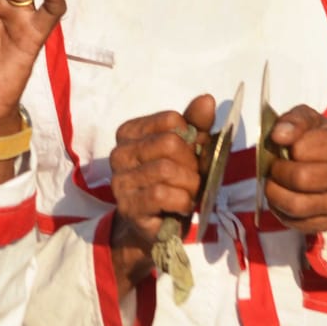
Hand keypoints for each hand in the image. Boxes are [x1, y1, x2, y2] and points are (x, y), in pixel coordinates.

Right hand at [108, 94, 214, 290]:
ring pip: (167, 170)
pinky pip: (161, 194)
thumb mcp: (189, 151)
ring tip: (189, 194)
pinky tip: (182, 206)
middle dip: (192, 164)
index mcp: (130, 132)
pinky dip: (182, 201)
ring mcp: (120, 180)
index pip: (171, 120)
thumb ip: (196, 125)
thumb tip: (207, 99)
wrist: (159, 226)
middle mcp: (119, 152)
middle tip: (193, 179)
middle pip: (170, 143)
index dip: (192, 139)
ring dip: (190, 185)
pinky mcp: (128, 205)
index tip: (191, 155)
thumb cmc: (174, 183)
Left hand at [264, 105, 326, 240]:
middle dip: (277, 171)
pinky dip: (281, 211)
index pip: (302, 149)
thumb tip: (278, 136)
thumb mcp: (312, 121)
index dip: (285, 147)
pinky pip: (297, 223)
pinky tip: (281, 198)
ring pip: (296, 206)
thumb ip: (295, 120)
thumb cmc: (323, 141)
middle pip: (300, 179)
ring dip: (275, 193)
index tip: (284, 145)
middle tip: (275, 166)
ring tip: (274, 182)